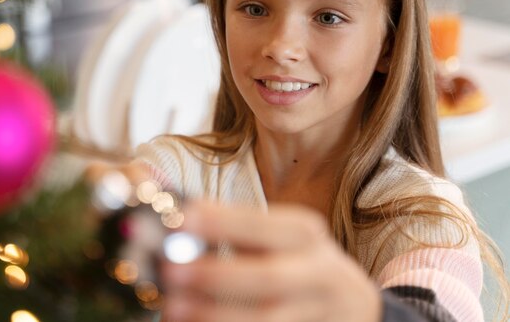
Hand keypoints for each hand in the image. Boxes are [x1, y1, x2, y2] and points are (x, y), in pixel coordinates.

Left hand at [160, 201, 381, 321]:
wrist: (352, 304)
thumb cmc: (296, 262)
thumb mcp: (278, 237)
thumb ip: (233, 225)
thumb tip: (179, 211)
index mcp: (306, 234)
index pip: (263, 225)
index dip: (221, 222)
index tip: (180, 219)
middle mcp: (322, 272)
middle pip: (269, 276)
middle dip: (215, 275)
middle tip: (169, 271)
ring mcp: (322, 312)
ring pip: (267, 319)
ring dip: (214, 314)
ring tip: (172, 308)